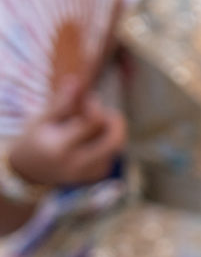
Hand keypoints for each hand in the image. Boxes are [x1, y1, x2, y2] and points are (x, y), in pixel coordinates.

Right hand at [7, 81, 123, 191]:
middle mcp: (77, 164)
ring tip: (90, 124)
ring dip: (108, 131)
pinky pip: (111, 155)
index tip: (88, 99)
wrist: (29, 170)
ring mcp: (88, 173)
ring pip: (115, 147)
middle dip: (116, 122)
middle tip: (108, 112)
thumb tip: (76, 81)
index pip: (93, 122)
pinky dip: (105, 143)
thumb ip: (61, 103)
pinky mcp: (96, 175)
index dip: (95, 106)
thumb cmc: (35, 138)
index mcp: (60, 147)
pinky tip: (88, 140)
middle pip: (115, 141)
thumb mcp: (42, 119)